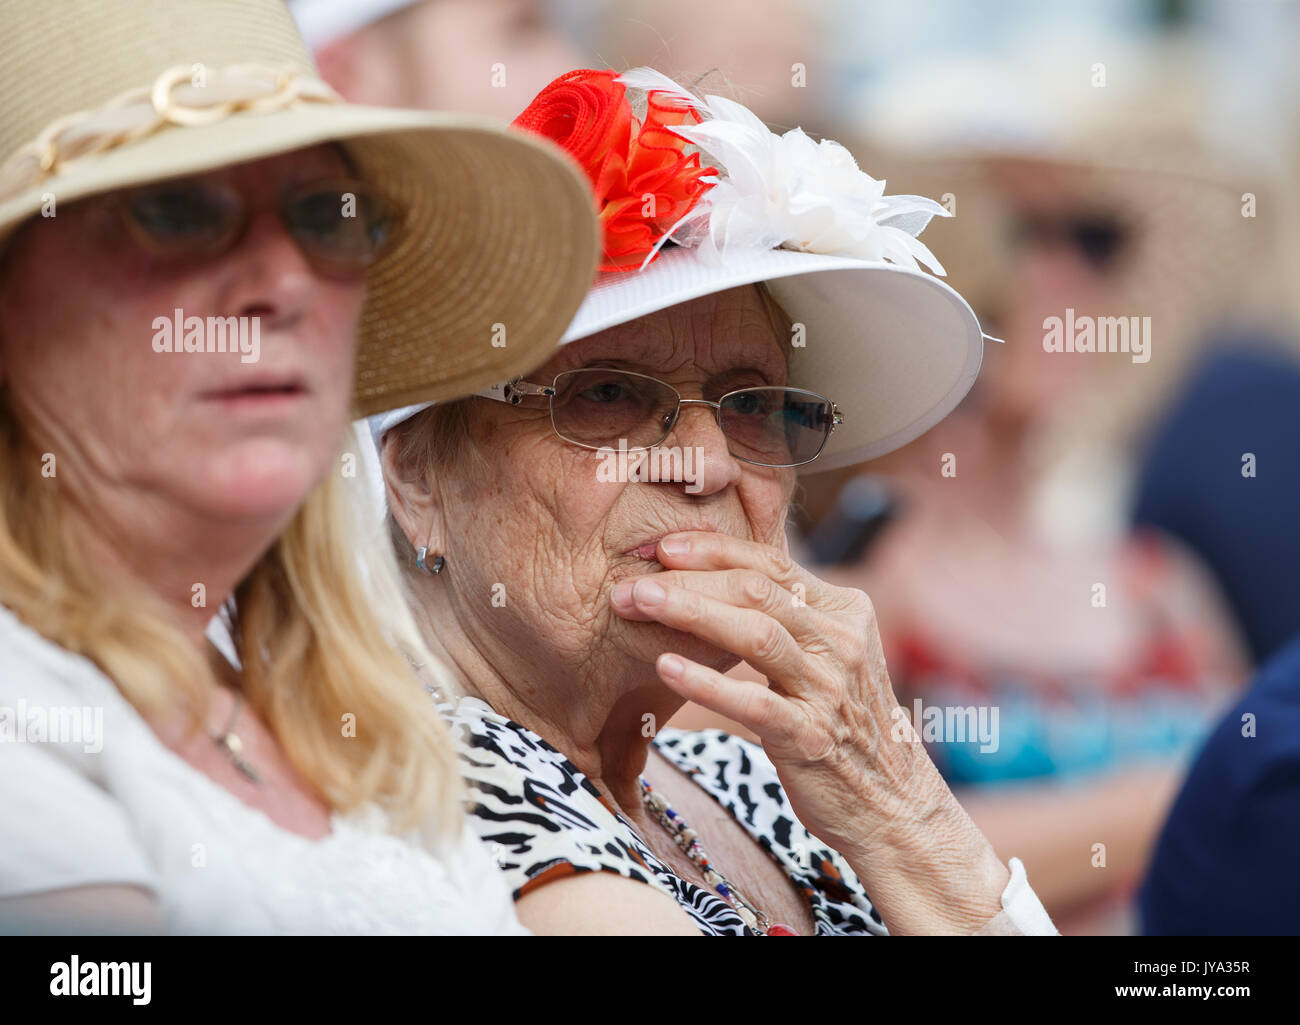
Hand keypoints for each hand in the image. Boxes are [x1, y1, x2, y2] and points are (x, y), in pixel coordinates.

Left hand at [609, 530, 1008, 932]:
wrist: (891, 804)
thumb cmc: (844, 725)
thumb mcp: (828, 657)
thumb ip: (790, 616)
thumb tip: (723, 573)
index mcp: (844, 611)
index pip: (772, 562)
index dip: (713, 549)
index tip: (661, 547)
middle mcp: (841, 642)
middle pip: (757, 590)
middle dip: (688, 579)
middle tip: (632, 581)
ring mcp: (829, 689)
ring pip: (756, 633)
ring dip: (690, 613)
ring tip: (638, 605)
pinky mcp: (812, 737)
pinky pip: (753, 702)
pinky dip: (705, 682)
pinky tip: (664, 667)